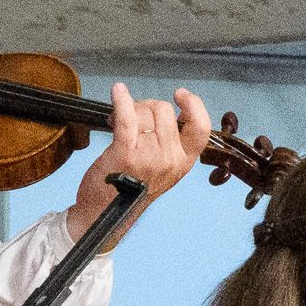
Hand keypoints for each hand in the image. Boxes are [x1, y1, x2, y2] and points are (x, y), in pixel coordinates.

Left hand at [70, 83, 214, 229]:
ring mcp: (150, 157)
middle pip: (164, 111)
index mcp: (183, 162)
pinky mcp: (126, 154)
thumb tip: (163, 109)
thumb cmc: (129, 188)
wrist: (104, 214)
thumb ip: (168, 143)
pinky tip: (118, 91)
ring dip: (130, 110)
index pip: (201, 128)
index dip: (194, 106)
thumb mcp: (161, 169)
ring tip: (118, 122)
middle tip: (131, 119)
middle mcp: (170, 160)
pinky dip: (121, 102)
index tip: (180, 95)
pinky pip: (127, 118)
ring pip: (145, 112)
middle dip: (145, 107)